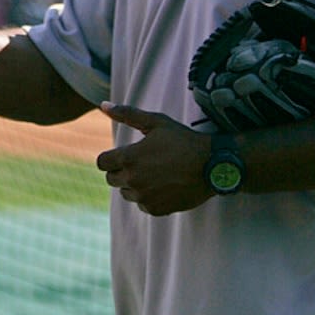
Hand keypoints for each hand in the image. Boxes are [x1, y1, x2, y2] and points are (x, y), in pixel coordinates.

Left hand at [95, 103, 213, 215]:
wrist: (212, 165)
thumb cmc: (183, 140)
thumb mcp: (156, 122)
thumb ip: (127, 114)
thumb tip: (103, 105)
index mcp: (129, 158)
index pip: (102, 163)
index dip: (110, 158)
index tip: (123, 155)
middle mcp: (133, 180)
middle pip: (111, 179)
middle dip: (121, 171)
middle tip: (141, 163)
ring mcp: (144, 196)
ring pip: (126, 193)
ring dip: (133, 185)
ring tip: (154, 174)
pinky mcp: (156, 209)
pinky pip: (142, 204)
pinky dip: (148, 197)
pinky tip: (163, 186)